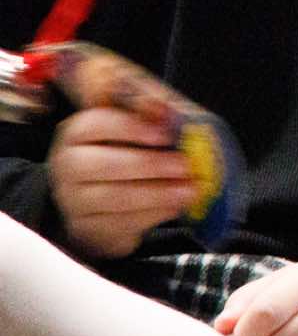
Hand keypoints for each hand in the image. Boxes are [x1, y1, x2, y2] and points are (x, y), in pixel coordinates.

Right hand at [47, 106, 194, 258]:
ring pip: (113, 198)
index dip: (130, 128)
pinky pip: (120, 223)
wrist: (119, 195)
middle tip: (184, 166)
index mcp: (79, 132)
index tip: (165, 134)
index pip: (95, 124)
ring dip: (157, 194)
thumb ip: (153, 108)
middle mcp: (68, 165)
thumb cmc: (135, 147)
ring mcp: (74, 200)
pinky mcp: (87, 229)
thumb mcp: (146, 120)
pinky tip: (177, 205)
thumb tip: (161, 107)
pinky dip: (154, 214)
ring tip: (190, 189)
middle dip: (148, 165)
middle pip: (101, 164)